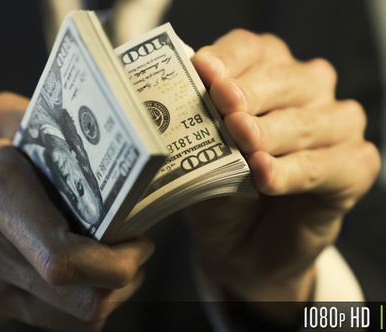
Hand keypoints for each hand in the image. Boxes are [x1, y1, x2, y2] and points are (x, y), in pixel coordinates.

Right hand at [0, 92, 153, 330]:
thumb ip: (45, 120)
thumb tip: (100, 130)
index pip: (66, 257)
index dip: (117, 260)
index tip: (138, 239)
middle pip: (81, 300)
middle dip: (124, 282)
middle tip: (134, 253)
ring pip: (72, 321)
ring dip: (106, 296)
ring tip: (112, 264)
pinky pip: (47, 320)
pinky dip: (76, 303)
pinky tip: (76, 274)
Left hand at [185, 30, 379, 303]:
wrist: (238, 246)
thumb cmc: (217, 191)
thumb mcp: (196, 156)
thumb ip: (195, 127)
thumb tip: (178, 102)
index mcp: (265, 74)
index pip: (251, 50)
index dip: (228, 60)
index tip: (203, 71)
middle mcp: (307, 91)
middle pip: (284, 79)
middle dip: (251, 94)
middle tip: (225, 106)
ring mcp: (336, 127)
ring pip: (308, 121)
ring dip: (272, 132)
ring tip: (244, 145)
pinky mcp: (355, 167)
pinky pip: (328, 165)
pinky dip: (294, 171)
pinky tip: (265, 176)